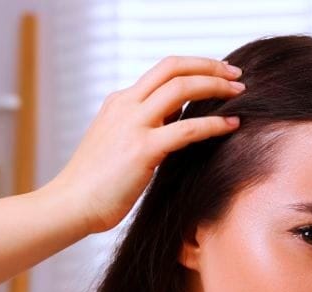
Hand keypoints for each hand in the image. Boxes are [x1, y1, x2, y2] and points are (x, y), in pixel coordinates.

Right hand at [43, 55, 244, 234]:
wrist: (71, 205)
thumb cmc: (96, 185)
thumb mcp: (117, 145)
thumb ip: (143, 129)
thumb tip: (175, 122)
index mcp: (119, 102)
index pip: (162, 70)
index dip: (194, 66)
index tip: (217, 73)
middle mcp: (126, 106)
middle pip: (173, 68)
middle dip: (209, 66)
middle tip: (236, 74)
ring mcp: (133, 125)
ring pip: (181, 88)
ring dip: (215, 86)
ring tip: (240, 93)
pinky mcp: (142, 150)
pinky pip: (187, 129)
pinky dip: (214, 124)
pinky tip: (232, 125)